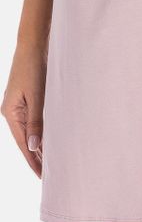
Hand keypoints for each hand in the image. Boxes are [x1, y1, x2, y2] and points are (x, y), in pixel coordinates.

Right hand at [1, 41, 47, 178]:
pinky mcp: (27, 97)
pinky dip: (40, 131)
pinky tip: (49, 138)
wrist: (33, 44)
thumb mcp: (36, 96)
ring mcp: (18, 104)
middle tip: (49, 174)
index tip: (42, 176)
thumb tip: (34, 147)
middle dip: (36, 156)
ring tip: (50, 161)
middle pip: (24, 140)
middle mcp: (12, 111)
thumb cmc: (34, 67)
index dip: (32, 160)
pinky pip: (33, 120)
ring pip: (29, 131)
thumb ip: (36, 121)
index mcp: (10, 113)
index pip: (22, 144)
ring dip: (39, 145)